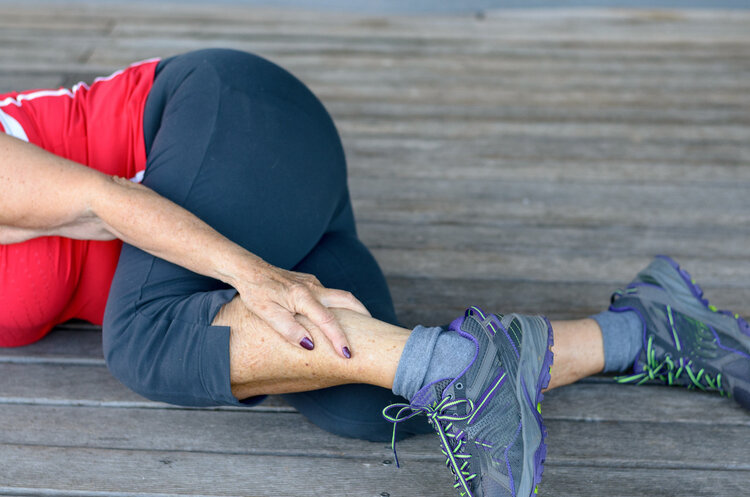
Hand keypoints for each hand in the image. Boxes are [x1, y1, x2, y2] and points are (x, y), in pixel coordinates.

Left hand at [235, 259, 370, 357]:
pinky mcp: (309, 281)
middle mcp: (313, 287)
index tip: (348, 355)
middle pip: (347, 300)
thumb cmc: (256, 294)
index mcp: (303, 297)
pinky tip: (337, 317)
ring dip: (353, 310)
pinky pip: (330, 294)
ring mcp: (313, 282)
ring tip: (361, 327)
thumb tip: (310, 345)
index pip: (328, 321)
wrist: (249, 270)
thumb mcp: (267, 315)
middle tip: (374, 332)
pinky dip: (340, 306)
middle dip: (363, 316)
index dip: (339, 339)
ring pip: (340, 296)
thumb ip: (289, 330)